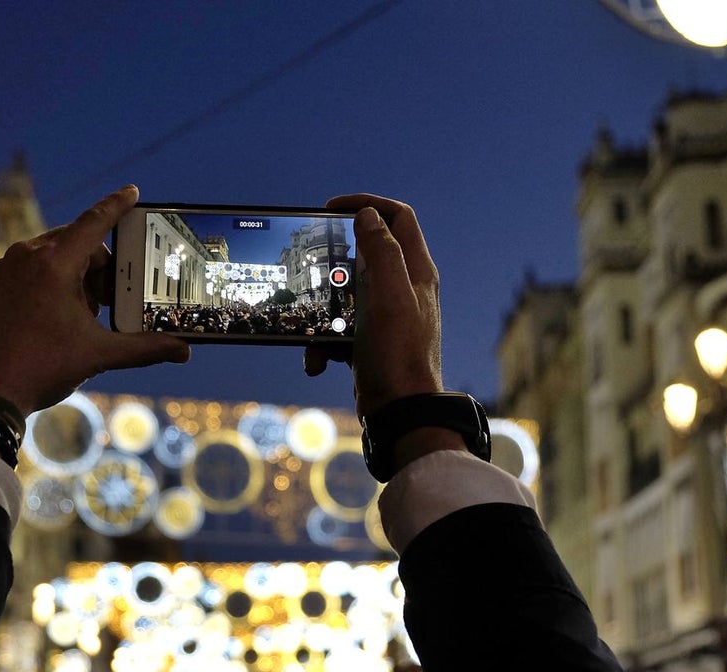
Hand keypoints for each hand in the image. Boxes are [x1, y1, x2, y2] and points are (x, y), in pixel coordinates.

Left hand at [0, 185, 189, 415]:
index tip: (132, 191)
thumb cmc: (38, 368)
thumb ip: (144, 348)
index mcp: (53, 264)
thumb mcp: (97, 355)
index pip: (94, 222)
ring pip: (54, 256)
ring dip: (77, 276)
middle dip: (101, 265)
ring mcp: (6, 270)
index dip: (116, 205)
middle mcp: (26, 257)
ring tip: (84, 316)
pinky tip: (58, 319)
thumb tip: (183, 351)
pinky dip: (53, 283)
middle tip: (111, 299)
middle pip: (77, 242)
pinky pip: (32, 269)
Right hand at [304, 195, 442, 418]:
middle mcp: (404, 289)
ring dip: (323, 310)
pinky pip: (338, 329)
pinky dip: (323, 342)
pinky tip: (318, 360)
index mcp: (416, 272)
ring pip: (344, 294)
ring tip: (312, 328)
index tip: (331, 208)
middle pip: (366, 253)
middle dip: (333, 262)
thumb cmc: (399, 355)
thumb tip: (368, 215)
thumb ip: (382, 252)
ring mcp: (386, 315)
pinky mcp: (369, 340)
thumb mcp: (390, 297)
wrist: (399, 413)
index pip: (397, 218)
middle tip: (310, 264)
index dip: (367, 204)